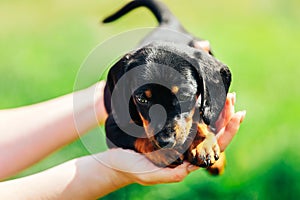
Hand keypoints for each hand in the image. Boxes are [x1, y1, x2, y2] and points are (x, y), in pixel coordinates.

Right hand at [97, 92, 245, 185]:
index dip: (228, 132)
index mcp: (186, 162)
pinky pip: (188, 120)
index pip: (214, 147)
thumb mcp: (149, 174)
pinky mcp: (169, 132)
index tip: (238, 114)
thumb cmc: (131, 168)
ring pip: (203, 125)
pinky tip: (201, 97)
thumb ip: (170, 174)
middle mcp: (186, 150)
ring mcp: (179, 140)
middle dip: (225, 115)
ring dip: (215, 110)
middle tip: (232, 96)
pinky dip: (197, 108)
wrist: (116, 162)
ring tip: (224, 94)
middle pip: (213, 133)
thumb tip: (191, 168)